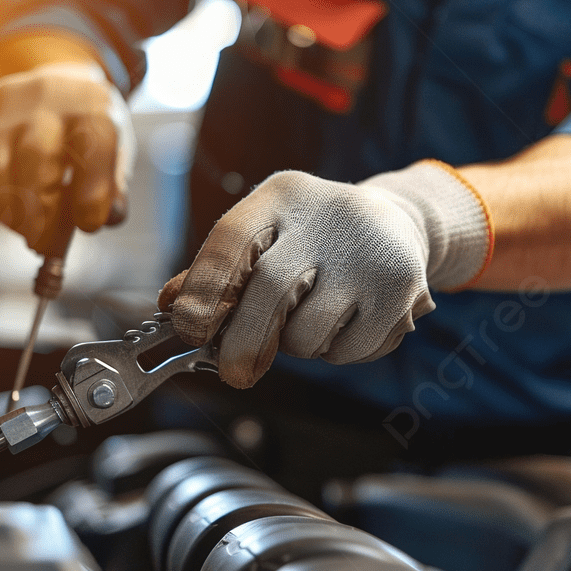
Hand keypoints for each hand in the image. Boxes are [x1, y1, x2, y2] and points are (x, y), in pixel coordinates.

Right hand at [0, 61, 133, 251]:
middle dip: (39, 208)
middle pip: (35, 153)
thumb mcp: (113, 154)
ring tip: (25, 231)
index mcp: (92, 106)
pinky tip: (5, 214)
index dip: (92, 190)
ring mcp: (5, 107)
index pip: (94, 145)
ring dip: (7, 209)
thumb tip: (105, 219)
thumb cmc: (85, 134)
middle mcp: (47, 98)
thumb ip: (111, 190)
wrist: (55, 88)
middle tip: (45, 245)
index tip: (88, 226)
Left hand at [158, 162, 491, 387]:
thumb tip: (171, 304)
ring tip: (312, 318)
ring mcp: (369, 255)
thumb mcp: (268, 234)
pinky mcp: (399, 292)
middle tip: (235, 374)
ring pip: (308, 330)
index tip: (188, 329)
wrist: (399, 225)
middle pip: (271, 288)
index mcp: (283, 197)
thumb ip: (220, 269)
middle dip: (245, 340)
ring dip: (297, 345)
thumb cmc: (315, 237)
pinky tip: (348, 321)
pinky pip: (347, 350)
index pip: (232, 239)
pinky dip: (336, 352)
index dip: (204, 288)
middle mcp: (328, 218)